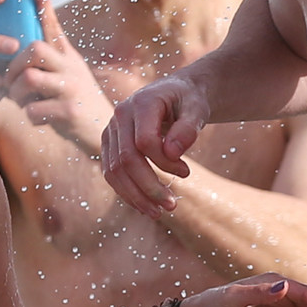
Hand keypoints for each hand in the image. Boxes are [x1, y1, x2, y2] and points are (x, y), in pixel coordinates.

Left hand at [5, 0, 112, 149]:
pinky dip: (29, 115)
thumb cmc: (77, 101)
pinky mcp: (69, 113)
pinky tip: (38, 118)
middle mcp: (71, 67)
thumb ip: (49, 60)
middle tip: (10, 81)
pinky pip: (34, 110)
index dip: (43, 3)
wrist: (104, 131)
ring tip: (22, 101)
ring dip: (16, 93)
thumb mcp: (68, 74)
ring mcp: (71, 89)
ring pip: (29, 79)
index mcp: (67, 56)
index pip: (53, 25)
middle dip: (14, 65)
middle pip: (34, 50)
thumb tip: (23, 50)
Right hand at [104, 75, 211, 215]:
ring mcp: (111, 130)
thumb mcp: (197, 110)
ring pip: (114, 171)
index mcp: (141, 103)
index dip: (165, 163)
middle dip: (149, 187)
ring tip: (159, 213)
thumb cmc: (189, 101)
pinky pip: (112, 173)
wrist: (175, 93)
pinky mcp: (109, 145)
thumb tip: (173, 153)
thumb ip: (188, 129)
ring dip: (136, 196)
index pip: (145, 142)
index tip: (186, 172)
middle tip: (172, 206)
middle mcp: (120, 115)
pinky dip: (127, 192)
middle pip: (126, 160)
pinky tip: (146, 206)